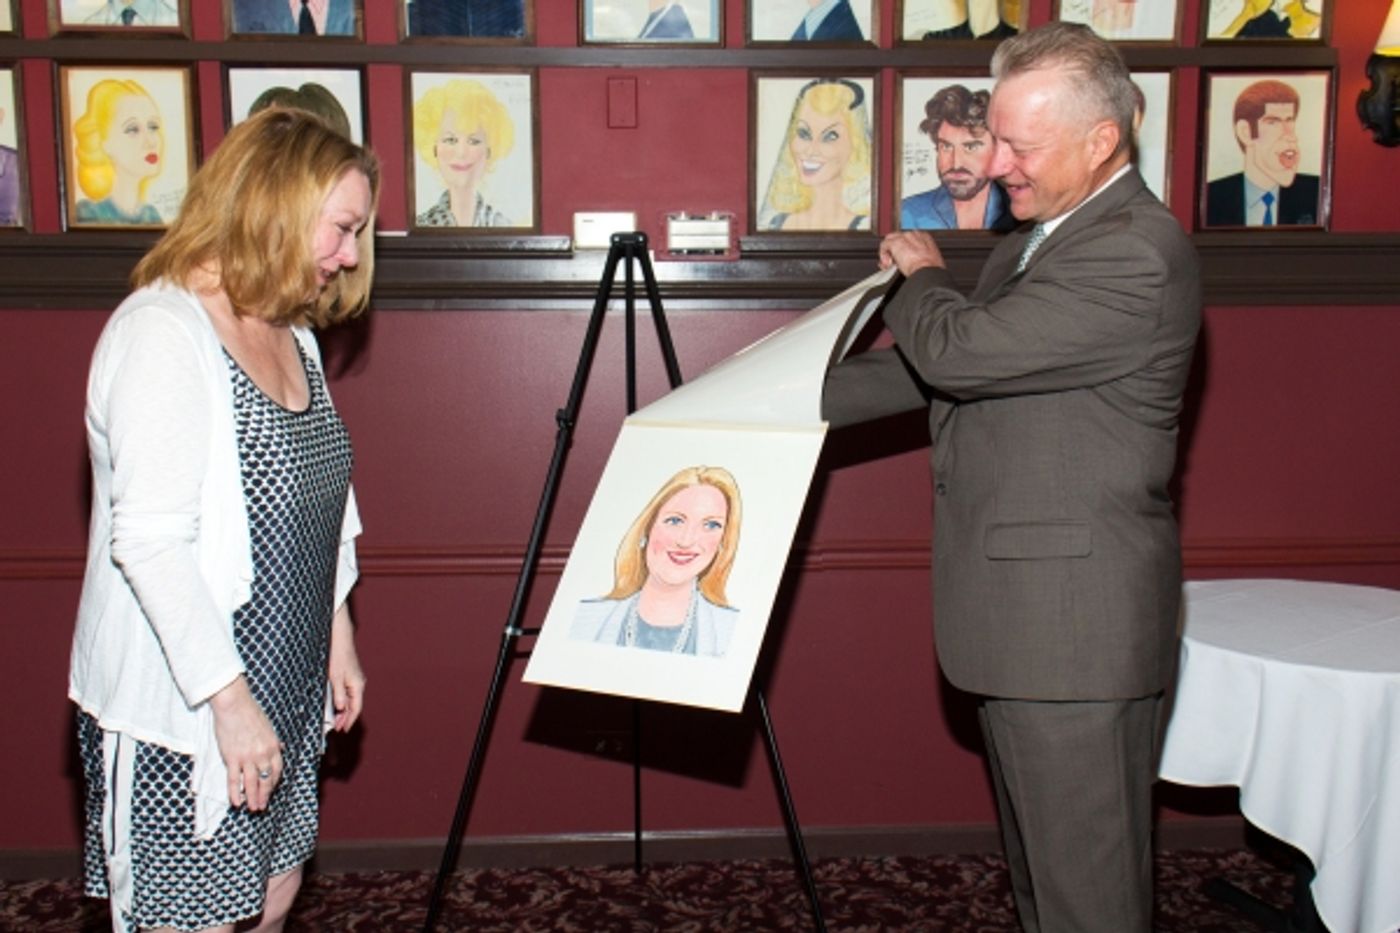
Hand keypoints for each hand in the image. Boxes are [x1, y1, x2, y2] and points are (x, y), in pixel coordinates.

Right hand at [209, 675, 282, 810]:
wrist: (234, 705)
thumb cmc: (250, 713)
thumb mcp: (268, 727)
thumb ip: (272, 741)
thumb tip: (279, 748)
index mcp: (273, 746)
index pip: (277, 770)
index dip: (273, 783)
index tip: (270, 791)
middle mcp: (263, 754)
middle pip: (266, 780)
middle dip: (264, 795)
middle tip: (262, 807)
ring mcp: (247, 757)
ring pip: (252, 783)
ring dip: (252, 798)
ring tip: (252, 809)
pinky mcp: (232, 758)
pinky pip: (234, 779)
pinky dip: (235, 793)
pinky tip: (236, 802)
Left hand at [328, 604, 365, 732]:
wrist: (339, 637)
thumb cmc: (338, 655)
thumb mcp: (335, 677)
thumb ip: (338, 694)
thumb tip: (341, 708)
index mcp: (358, 685)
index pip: (356, 708)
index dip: (349, 720)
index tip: (342, 730)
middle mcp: (358, 683)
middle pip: (354, 705)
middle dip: (345, 717)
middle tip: (335, 727)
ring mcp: (354, 678)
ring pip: (350, 699)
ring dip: (343, 709)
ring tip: (334, 718)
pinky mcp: (349, 674)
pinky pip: (347, 692)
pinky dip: (342, 700)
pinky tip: (335, 703)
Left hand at [879, 231, 945, 276]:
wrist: (927, 271)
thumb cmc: (930, 269)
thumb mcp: (929, 260)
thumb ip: (920, 257)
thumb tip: (913, 263)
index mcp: (924, 237)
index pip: (908, 239)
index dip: (902, 250)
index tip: (900, 260)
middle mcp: (914, 235)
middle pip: (898, 238)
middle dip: (893, 250)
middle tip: (893, 263)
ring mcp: (904, 237)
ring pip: (890, 240)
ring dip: (887, 253)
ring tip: (889, 264)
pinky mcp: (896, 243)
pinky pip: (884, 245)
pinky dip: (883, 254)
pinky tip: (886, 264)